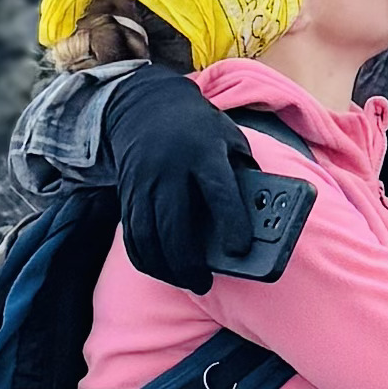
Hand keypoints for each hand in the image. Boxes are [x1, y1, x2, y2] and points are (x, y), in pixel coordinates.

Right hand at [107, 65, 263, 292]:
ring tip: (185, 281)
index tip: (239, 250)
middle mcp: (169, 168)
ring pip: (147, 235)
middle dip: (188, 261)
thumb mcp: (229, 139)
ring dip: (165, 266)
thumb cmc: (199, 130)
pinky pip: (132, 234)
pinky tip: (162, 269)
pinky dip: (145, 258)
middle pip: (174, 224)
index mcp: (203, 152)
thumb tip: (260, 217)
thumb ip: (242, 173)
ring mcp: (143, 182)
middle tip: (203, 282)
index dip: (231, 223)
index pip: (218, 191)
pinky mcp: (127, 193)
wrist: (146, 106)